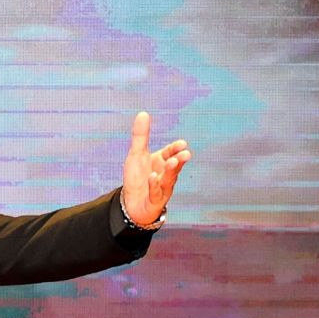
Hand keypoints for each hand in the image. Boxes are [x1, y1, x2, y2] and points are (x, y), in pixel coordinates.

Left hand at [120, 111, 189, 226]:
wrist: (132, 204)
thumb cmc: (137, 178)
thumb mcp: (136, 154)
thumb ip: (140, 136)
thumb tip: (143, 113)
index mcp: (162, 162)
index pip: (171, 153)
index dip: (175, 149)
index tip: (182, 144)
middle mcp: (165, 175)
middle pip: (174, 166)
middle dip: (179, 160)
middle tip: (186, 154)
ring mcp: (161, 189)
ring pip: (168, 179)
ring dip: (171, 171)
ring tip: (172, 162)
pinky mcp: (154, 201)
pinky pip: (155, 193)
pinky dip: (154, 186)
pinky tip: (152, 177)